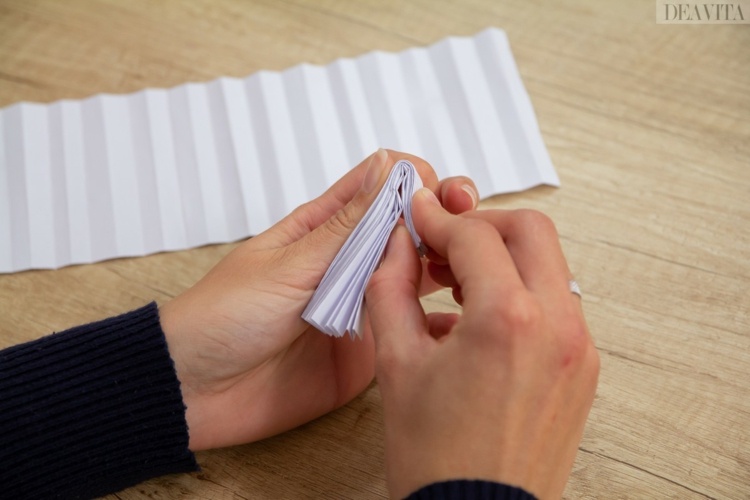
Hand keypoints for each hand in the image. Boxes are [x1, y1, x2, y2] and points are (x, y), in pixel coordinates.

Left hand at [159, 149, 478, 450]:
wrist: (196, 392)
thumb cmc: (223, 318)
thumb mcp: (288, 265)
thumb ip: (345, 227)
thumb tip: (389, 167)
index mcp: (323, 229)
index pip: (380, 186)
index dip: (416, 180)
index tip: (438, 192)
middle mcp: (348, 263)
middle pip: (408, 228)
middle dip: (442, 219)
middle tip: (465, 227)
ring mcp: (362, 305)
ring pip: (417, 274)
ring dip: (447, 264)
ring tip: (474, 267)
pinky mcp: (369, 350)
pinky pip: (411, 329)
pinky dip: (439, 322)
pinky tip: (464, 318)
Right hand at [365, 189, 599, 498]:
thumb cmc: (438, 459)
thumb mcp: (396, 363)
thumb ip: (391, 288)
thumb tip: (396, 246)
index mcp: (508, 321)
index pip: (475, 234)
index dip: (437, 219)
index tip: (418, 218)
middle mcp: (557, 328)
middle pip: (530, 230)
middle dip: (481, 225)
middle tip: (443, 242)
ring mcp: (578, 349)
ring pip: (549, 265)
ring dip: (503, 258)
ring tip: (456, 284)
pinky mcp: (582, 370)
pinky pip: (556, 305)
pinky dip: (520, 294)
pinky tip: (478, 318)